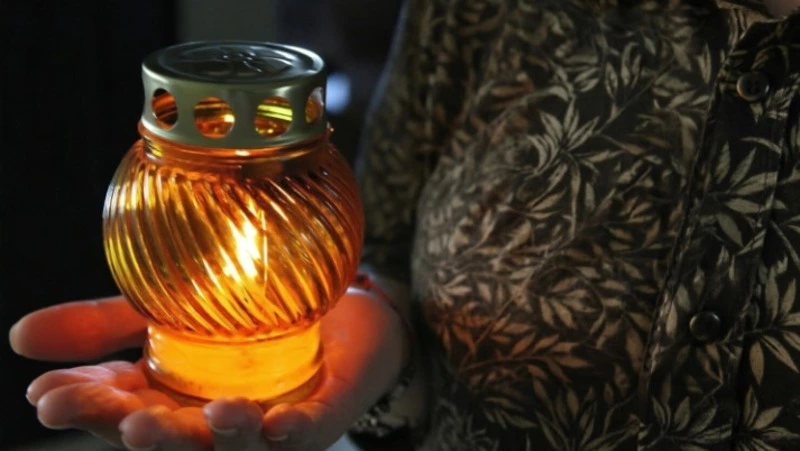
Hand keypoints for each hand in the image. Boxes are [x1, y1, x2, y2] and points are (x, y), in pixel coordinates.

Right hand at [9, 290, 406, 450]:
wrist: (332, 304)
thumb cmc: (243, 317)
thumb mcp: (164, 313)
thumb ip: (102, 325)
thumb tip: (18, 337)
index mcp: (168, 398)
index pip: (117, 409)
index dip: (85, 408)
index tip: (48, 398)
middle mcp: (210, 421)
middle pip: (172, 439)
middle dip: (149, 435)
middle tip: (129, 423)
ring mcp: (266, 421)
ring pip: (236, 445)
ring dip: (220, 436)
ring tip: (214, 413)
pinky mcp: (319, 411)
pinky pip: (307, 429)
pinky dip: (290, 431)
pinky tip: (277, 424)